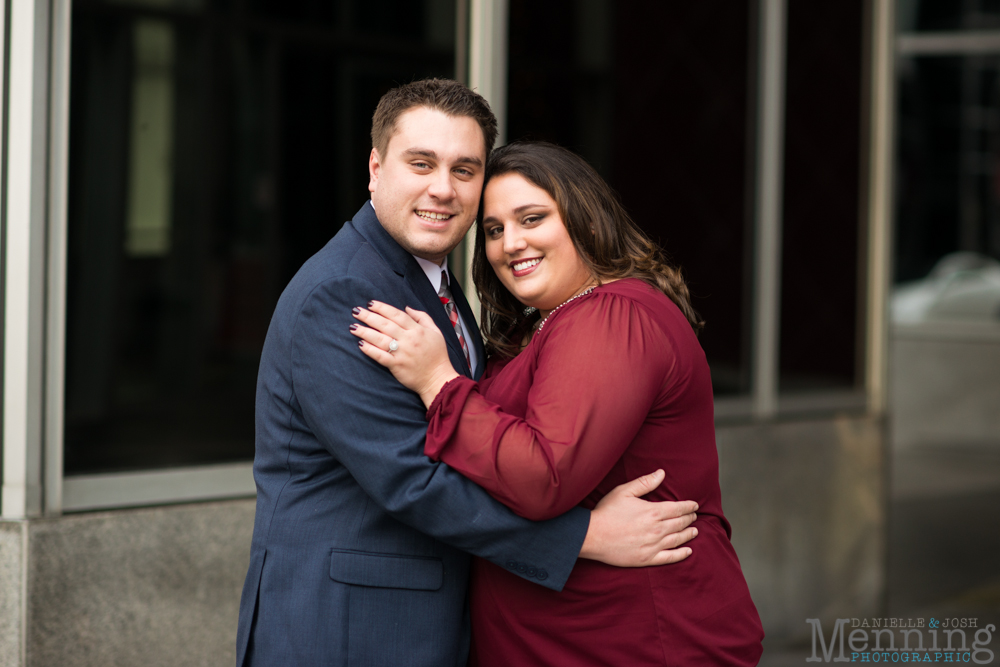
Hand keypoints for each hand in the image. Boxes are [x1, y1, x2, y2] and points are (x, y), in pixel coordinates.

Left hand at [351, 301, 459, 406]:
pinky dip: (370, 350)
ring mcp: (401, 353)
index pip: (396, 315)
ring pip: (380, 339)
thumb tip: (407, 308)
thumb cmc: (437, 356)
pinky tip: (360, 344)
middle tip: (356, 311)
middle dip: (369, 316)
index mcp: (417, 330)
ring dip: (365, 332)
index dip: (382, 308)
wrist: (438, 379)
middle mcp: (408, 340)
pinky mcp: (396, 366)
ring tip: (353, 326)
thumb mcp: (436, 332)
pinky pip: (380, 356)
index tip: (370, 303)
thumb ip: (422, 317)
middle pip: (385, 324)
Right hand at [579, 470, 698, 566]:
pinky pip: (670, 557)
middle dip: (689, 518)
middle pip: (680, 523)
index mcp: (653, 512)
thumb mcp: (624, 491)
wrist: (593, 536)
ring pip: (678, 539)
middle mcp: (657, 529)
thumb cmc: (606, 512)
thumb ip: (645, 482)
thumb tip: (662, 473)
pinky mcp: (647, 559)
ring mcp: (653, 546)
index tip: (694, 505)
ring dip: (689, 534)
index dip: (688, 506)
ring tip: (695, 530)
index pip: (678, 508)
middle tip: (694, 516)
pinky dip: (681, 554)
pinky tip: (688, 551)